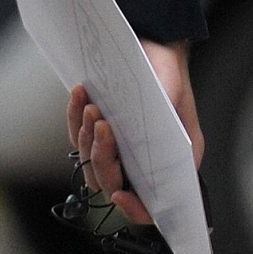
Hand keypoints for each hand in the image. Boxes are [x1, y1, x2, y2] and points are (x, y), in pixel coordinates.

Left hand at [66, 39, 203, 226]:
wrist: (154, 46)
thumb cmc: (171, 76)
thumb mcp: (178, 100)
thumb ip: (169, 128)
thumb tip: (156, 148)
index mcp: (166, 165)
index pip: (148, 205)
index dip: (134, 207)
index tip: (120, 194)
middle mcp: (137, 161)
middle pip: (110, 182)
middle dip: (103, 158)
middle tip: (103, 126)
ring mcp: (114, 146)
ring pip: (89, 161)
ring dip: (87, 136)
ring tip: (94, 107)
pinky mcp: (95, 128)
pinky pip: (76, 133)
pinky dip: (74, 115)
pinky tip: (81, 95)